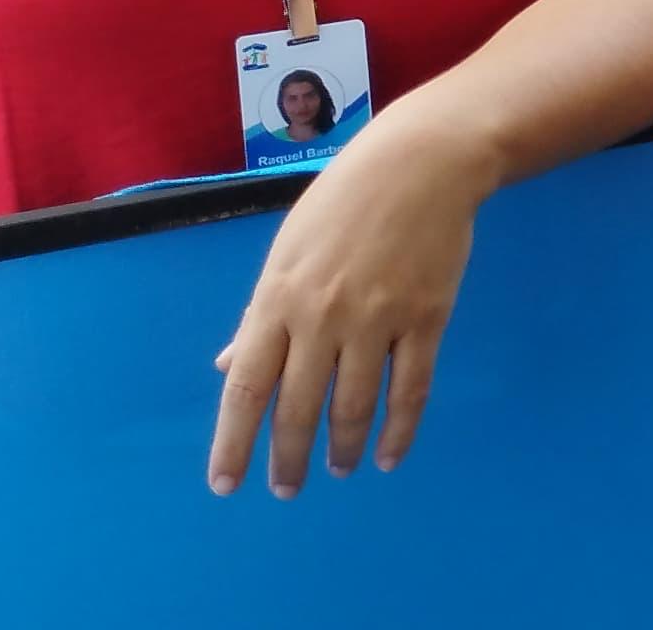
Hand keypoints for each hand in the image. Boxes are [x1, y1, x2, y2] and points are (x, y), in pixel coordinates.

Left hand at [207, 112, 492, 497]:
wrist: (421, 162)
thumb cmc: (343, 201)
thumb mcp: (286, 252)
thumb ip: (259, 315)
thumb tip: (227, 369)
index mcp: (277, 298)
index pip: (246, 386)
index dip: (233, 442)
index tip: (226, 483)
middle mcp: (322, 316)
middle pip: (298, 407)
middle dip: (287, 458)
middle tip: (285, 489)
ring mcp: (378, 319)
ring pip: (354, 405)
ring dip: (341, 448)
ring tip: (336, 470)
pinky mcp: (427, 318)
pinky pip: (411, 388)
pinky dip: (400, 429)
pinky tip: (387, 454)